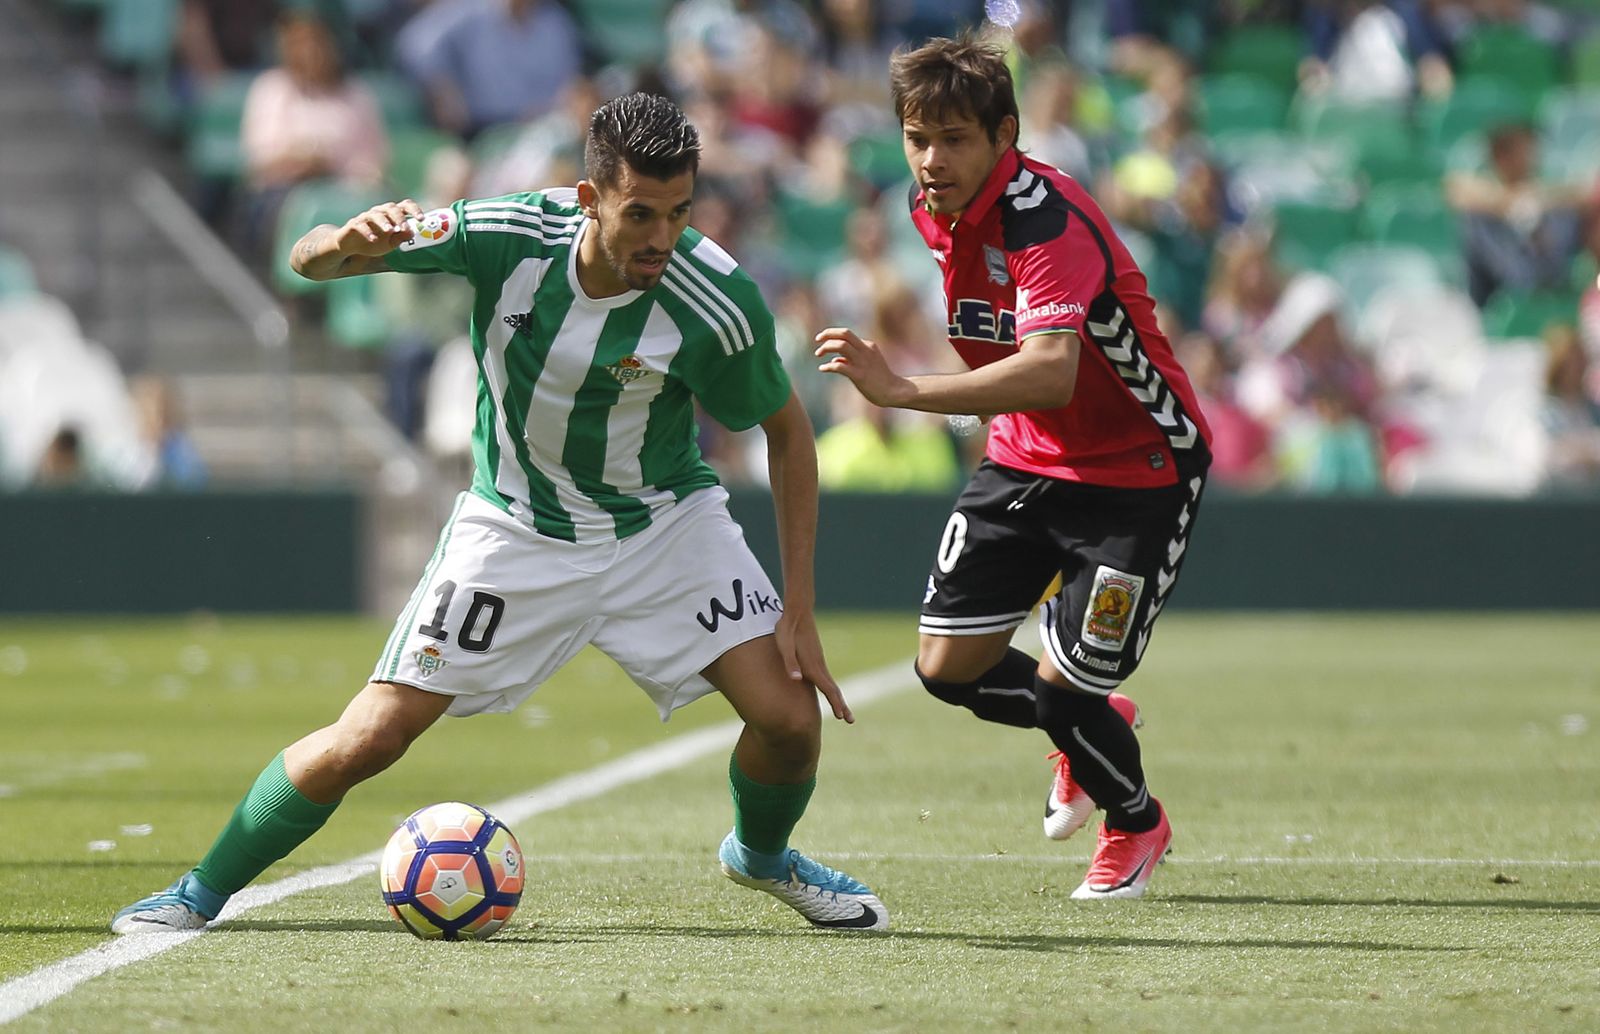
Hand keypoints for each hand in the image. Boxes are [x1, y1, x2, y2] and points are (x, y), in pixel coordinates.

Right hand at [336, 199, 424, 256]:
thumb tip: (412, 232)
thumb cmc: (375, 242)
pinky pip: (360, 225)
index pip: (404, 206)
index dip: (414, 210)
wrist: (351, 246)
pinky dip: (367, 231)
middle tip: (404, 228)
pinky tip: (373, 239)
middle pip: (391, 208)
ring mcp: (366, 217)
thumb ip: (402, 237)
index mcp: (392, 215)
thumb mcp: (391, 243)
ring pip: (376, 215)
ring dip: (384, 222)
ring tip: (390, 231)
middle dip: (399, 217)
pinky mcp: (354, 224)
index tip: (422, 219)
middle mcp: (379, 212)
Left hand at [775, 608, 851, 723]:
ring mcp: (819, 661)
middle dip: (842, 706)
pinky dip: (832, 689)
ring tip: (842, 711)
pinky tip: (830, 692)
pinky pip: (826, 678)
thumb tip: (796, 679)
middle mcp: (818, 665)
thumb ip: (790, 663)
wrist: (797, 612)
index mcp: (812, 666)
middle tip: (850, 721)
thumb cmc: (788, 629)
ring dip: (838, 698)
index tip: (843, 717)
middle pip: (834, 689)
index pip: (828, 689)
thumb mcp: (784, 646)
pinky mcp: (816, 657)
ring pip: (831, 684)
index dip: (835, 704)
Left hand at [814, 327, 912, 407]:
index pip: (847, 334)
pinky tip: (823, 368)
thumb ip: (851, 359)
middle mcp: (865, 350)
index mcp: (868, 345)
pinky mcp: (859, 375)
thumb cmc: (880, 379)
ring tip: (818, 354)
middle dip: (828, 334)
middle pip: (844, 333)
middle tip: (817, 340)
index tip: (822, 339)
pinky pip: (839, 366)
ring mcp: (862, 362)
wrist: (894, 391)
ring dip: (826, 347)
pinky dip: (828, 366)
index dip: (832, 334)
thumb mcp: (867, 364)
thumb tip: (835, 359)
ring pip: (841, 346)